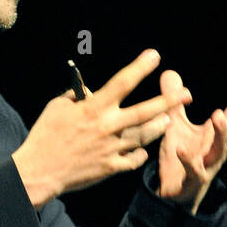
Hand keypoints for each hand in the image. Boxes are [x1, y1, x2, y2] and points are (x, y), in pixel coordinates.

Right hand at [12, 49, 191, 208]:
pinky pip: (133, 160)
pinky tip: (142, 150)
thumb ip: (77, 97)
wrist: (39, 171)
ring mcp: (111, 149)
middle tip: (186, 94)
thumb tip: (92, 90)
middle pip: (145, 112)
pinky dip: (139, 154)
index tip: (155, 55)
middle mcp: (107, 127)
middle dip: (168, 101)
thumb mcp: (56, 108)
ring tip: (167, 120)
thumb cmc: (45, 136)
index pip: (122, 83)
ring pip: (144, 136)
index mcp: (93, 109)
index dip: (140, 67)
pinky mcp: (110, 168)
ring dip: (158, 127)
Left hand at [157, 69, 226, 212]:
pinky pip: (193, 170)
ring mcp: (208, 164)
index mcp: (217, 133)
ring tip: (219, 115)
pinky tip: (182, 150)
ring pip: (221, 149)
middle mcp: (218, 147)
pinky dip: (189, 160)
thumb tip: (170, 72)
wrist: (172, 192)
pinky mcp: (193, 179)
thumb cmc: (181, 156)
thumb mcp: (176, 124)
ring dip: (222, 133)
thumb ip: (175, 101)